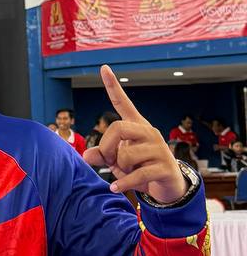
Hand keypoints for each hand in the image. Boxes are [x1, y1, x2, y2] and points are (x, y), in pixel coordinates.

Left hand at [82, 66, 187, 203]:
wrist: (169, 188)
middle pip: (118, 128)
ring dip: (119, 169)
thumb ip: (102, 155)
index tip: (103, 67)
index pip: (123, 103)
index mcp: (136, 127)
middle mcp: (149, 133)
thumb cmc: (139, 169)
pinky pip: (137, 174)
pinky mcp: (164, 167)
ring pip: (126, 154)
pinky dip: (123, 183)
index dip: (113, 86)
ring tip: (126, 174)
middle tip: (110, 161)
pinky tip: (115, 187)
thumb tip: (86, 155)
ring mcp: (159, 149)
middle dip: (107, 147)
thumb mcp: (117, 162)